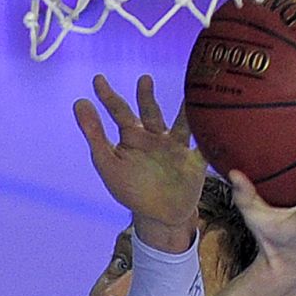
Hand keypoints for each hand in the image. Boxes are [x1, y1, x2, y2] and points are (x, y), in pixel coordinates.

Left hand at [74, 74, 206, 246]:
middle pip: (150, 112)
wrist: (160, 216)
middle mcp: (155, 136)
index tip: (96, 79)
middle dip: (146, 97)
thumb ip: (94, 134)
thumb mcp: (108, 162)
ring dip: (184, 110)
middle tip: (143, 80)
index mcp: (133, 136)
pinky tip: (216, 120)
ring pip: (181, 123)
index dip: (108, 96)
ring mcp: (176, 147)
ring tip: (189, 96)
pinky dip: (210, 135)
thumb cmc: (131, 190)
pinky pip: (204, 146)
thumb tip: (78, 102)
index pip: (119, 111)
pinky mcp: (195, 160)